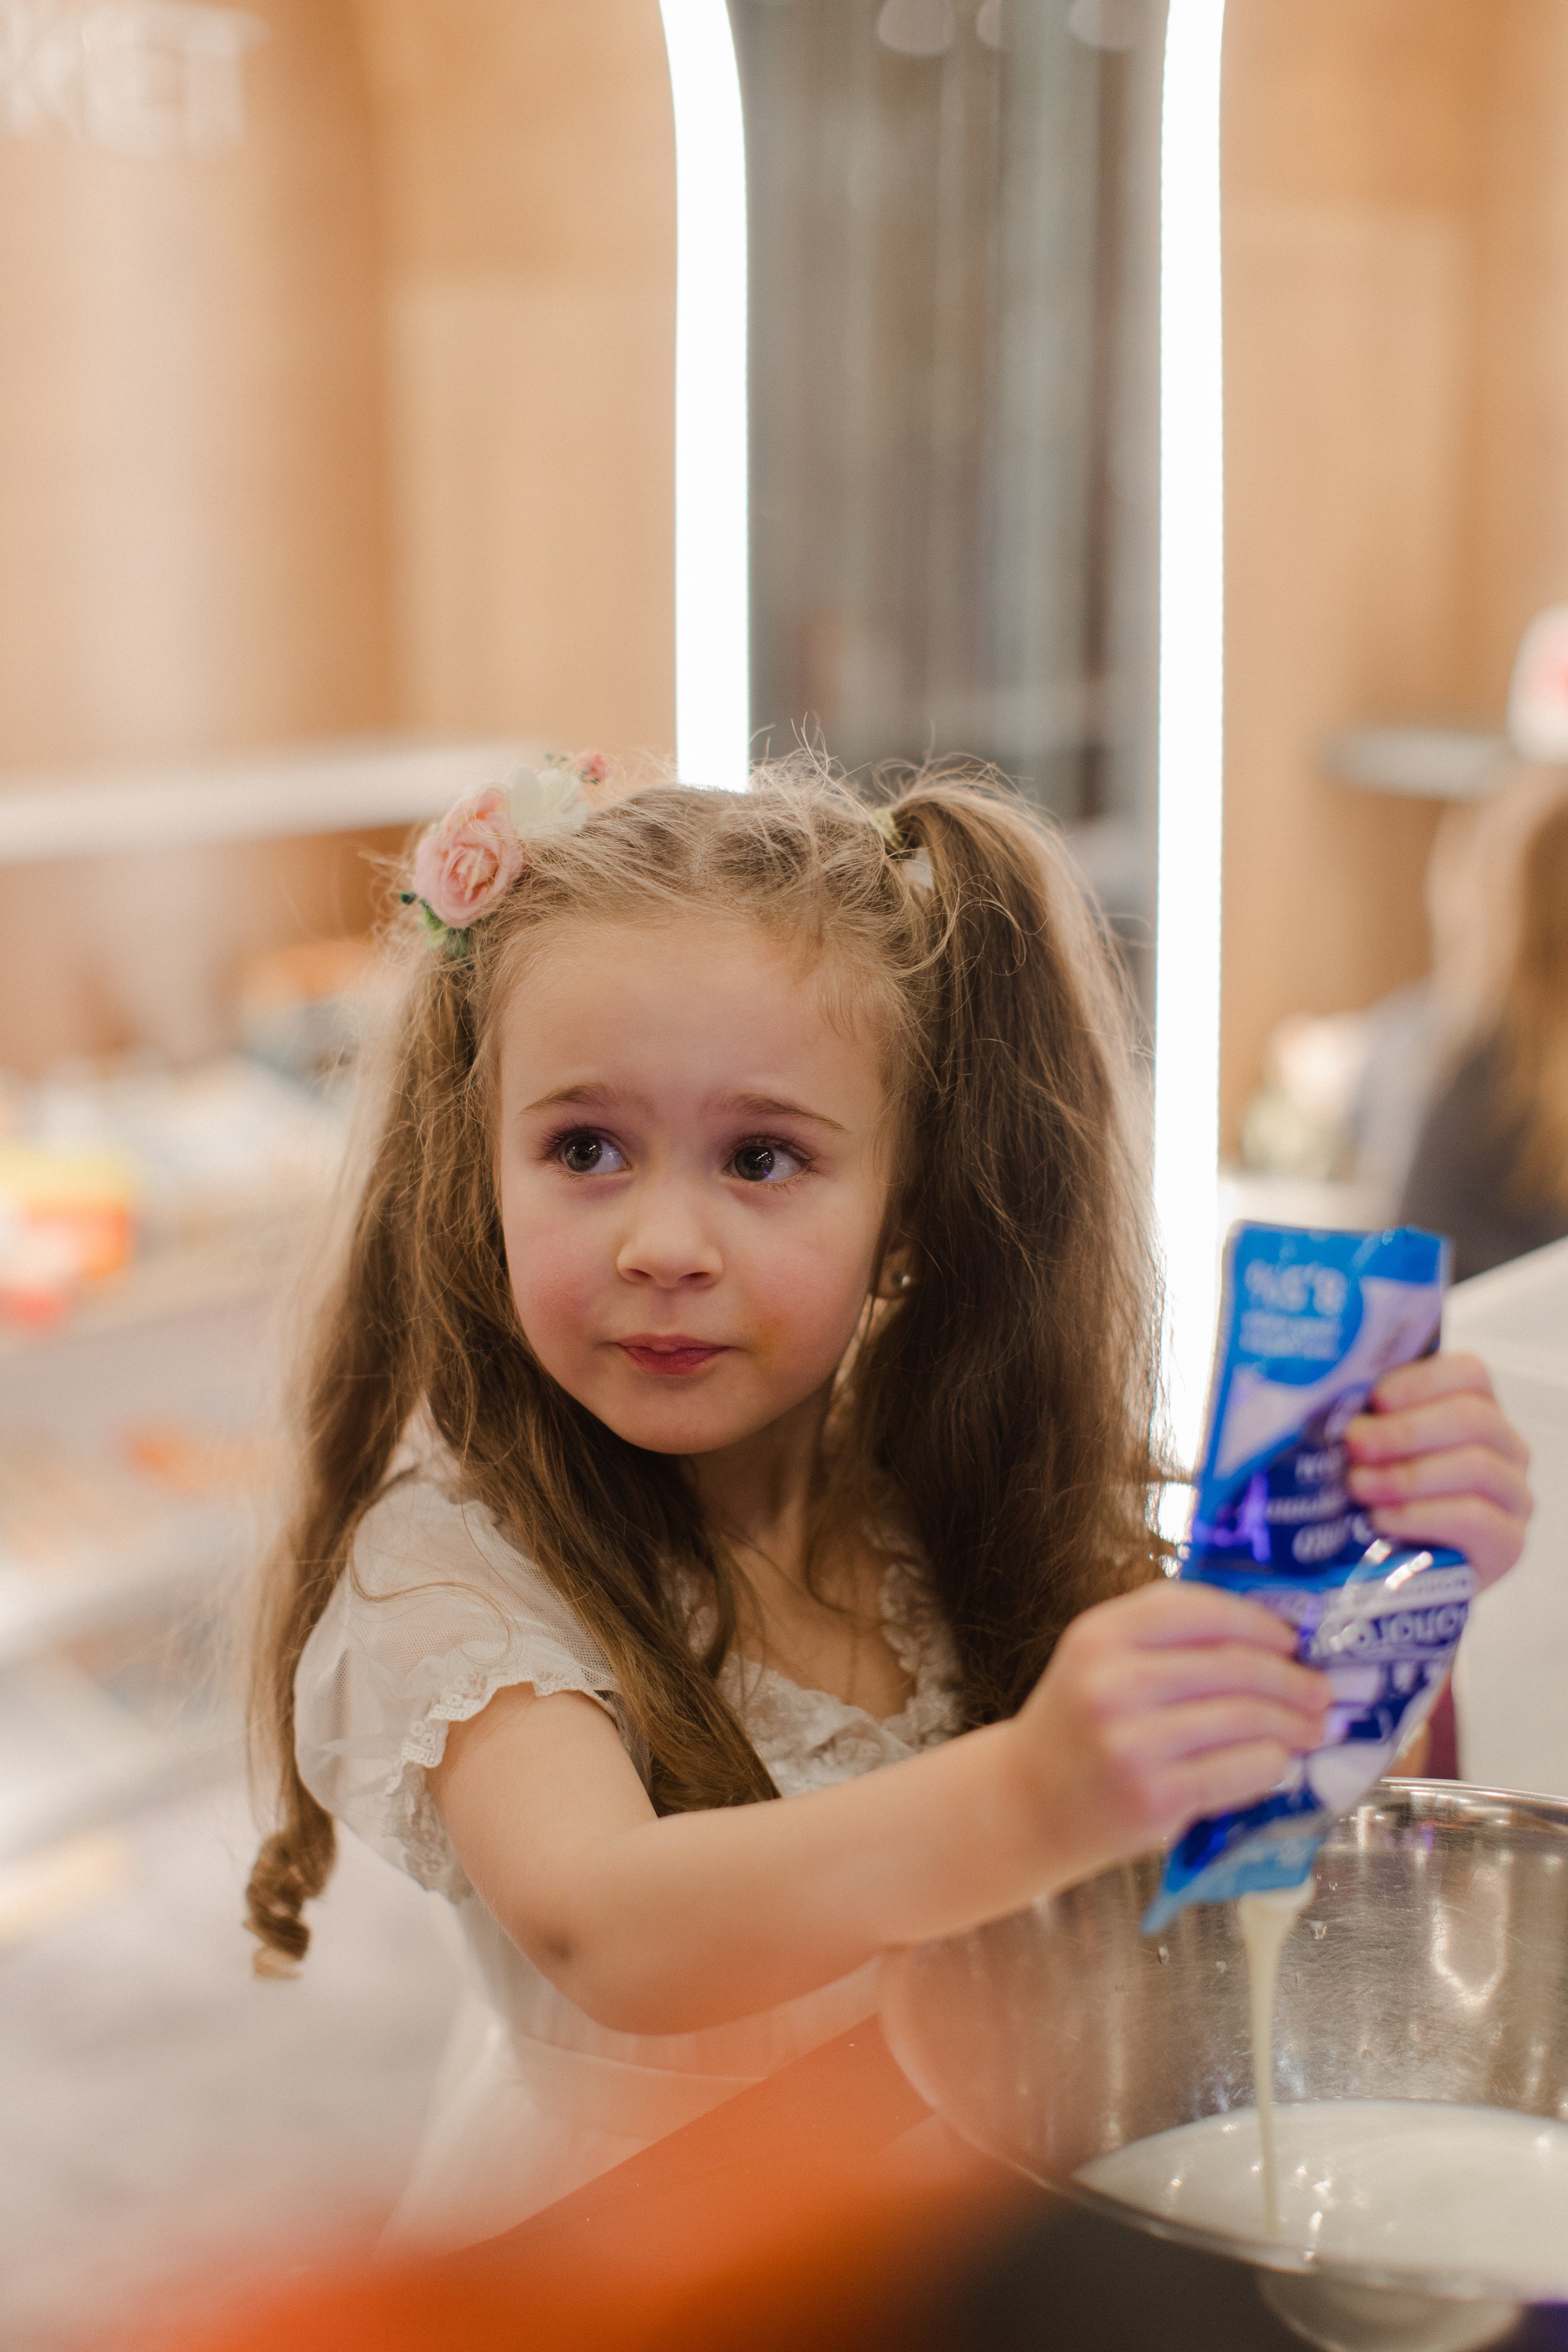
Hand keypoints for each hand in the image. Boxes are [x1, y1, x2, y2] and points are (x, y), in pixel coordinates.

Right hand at [1011, 1581, 1331, 1884]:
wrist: (1027, 1803)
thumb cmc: (1078, 1729)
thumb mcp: (1100, 1662)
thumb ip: (1165, 1639)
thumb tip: (1270, 1635)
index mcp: (1099, 1634)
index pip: (1198, 1608)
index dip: (1257, 1620)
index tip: (1292, 1637)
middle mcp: (1111, 1681)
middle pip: (1231, 1664)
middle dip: (1290, 1677)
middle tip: (1321, 1690)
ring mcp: (1131, 1741)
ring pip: (1243, 1717)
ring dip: (1291, 1723)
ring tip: (1312, 1727)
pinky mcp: (1153, 1795)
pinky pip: (1238, 1770)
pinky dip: (1271, 1764)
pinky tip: (1280, 1763)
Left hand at [1345, 1352, 1531, 1589]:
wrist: (1393, 1573)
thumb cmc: (1377, 1497)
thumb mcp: (1369, 1452)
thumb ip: (1362, 1420)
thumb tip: (1324, 1393)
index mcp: (1474, 1410)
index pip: (1470, 1374)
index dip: (1420, 1382)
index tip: (1375, 1400)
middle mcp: (1504, 1448)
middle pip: (1473, 1418)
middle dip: (1405, 1430)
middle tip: (1355, 1444)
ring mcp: (1512, 1496)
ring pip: (1477, 1466)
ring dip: (1409, 1474)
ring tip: (1359, 1485)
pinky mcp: (1507, 1544)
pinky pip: (1476, 1519)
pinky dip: (1422, 1515)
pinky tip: (1383, 1518)